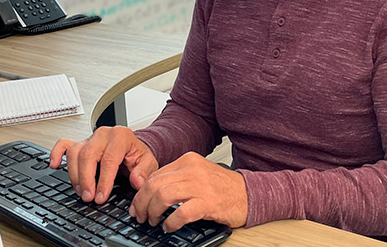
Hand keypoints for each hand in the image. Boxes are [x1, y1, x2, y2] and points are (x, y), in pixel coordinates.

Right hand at [50, 126, 158, 204]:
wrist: (133, 148)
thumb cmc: (137, 155)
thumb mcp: (149, 162)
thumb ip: (144, 171)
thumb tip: (136, 181)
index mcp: (121, 136)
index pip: (109, 158)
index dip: (104, 180)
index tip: (101, 196)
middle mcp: (103, 134)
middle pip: (88, 155)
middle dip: (86, 179)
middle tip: (89, 197)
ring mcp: (90, 138)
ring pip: (75, 153)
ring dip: (75, 175)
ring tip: (81, 191)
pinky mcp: (81, 143)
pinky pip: (64, 144)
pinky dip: (56, 153)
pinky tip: (54, 165)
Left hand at [129, 152, 247, 232]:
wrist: (249, 193)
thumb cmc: (223, 187)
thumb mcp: (198, 174)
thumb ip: (177, 178)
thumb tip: (151, 191)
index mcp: (187, 160)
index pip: (155, 175)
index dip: (141, 192)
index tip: (137, 204)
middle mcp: (192, 169)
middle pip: (155, 184)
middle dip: (142, 203)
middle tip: (140, 216)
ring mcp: (200, 185)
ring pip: (163, 196)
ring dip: (153, 212)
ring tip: (153, 222)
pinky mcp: (208, 202)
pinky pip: (181, 213)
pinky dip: (170, 222)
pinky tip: (169, 227)